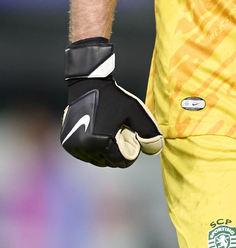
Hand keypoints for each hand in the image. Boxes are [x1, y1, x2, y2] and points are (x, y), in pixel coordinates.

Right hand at [61, 38, 163, 167]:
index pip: (122, 162)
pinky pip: (85, 154)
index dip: (130, 150)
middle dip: (118, 150)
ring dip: (105, 151)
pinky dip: (93, 148)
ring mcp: (74, 147)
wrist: (88, 84)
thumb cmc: (114, 97)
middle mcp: (84, 148)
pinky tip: (97, 132)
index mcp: (100, 143)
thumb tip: (156, 150)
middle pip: (109, 162)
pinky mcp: (67, 143)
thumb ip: (149, 131)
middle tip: (119, 130)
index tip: (129, 134)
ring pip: (97, 160)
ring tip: (108, 130)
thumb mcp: (136, 111)